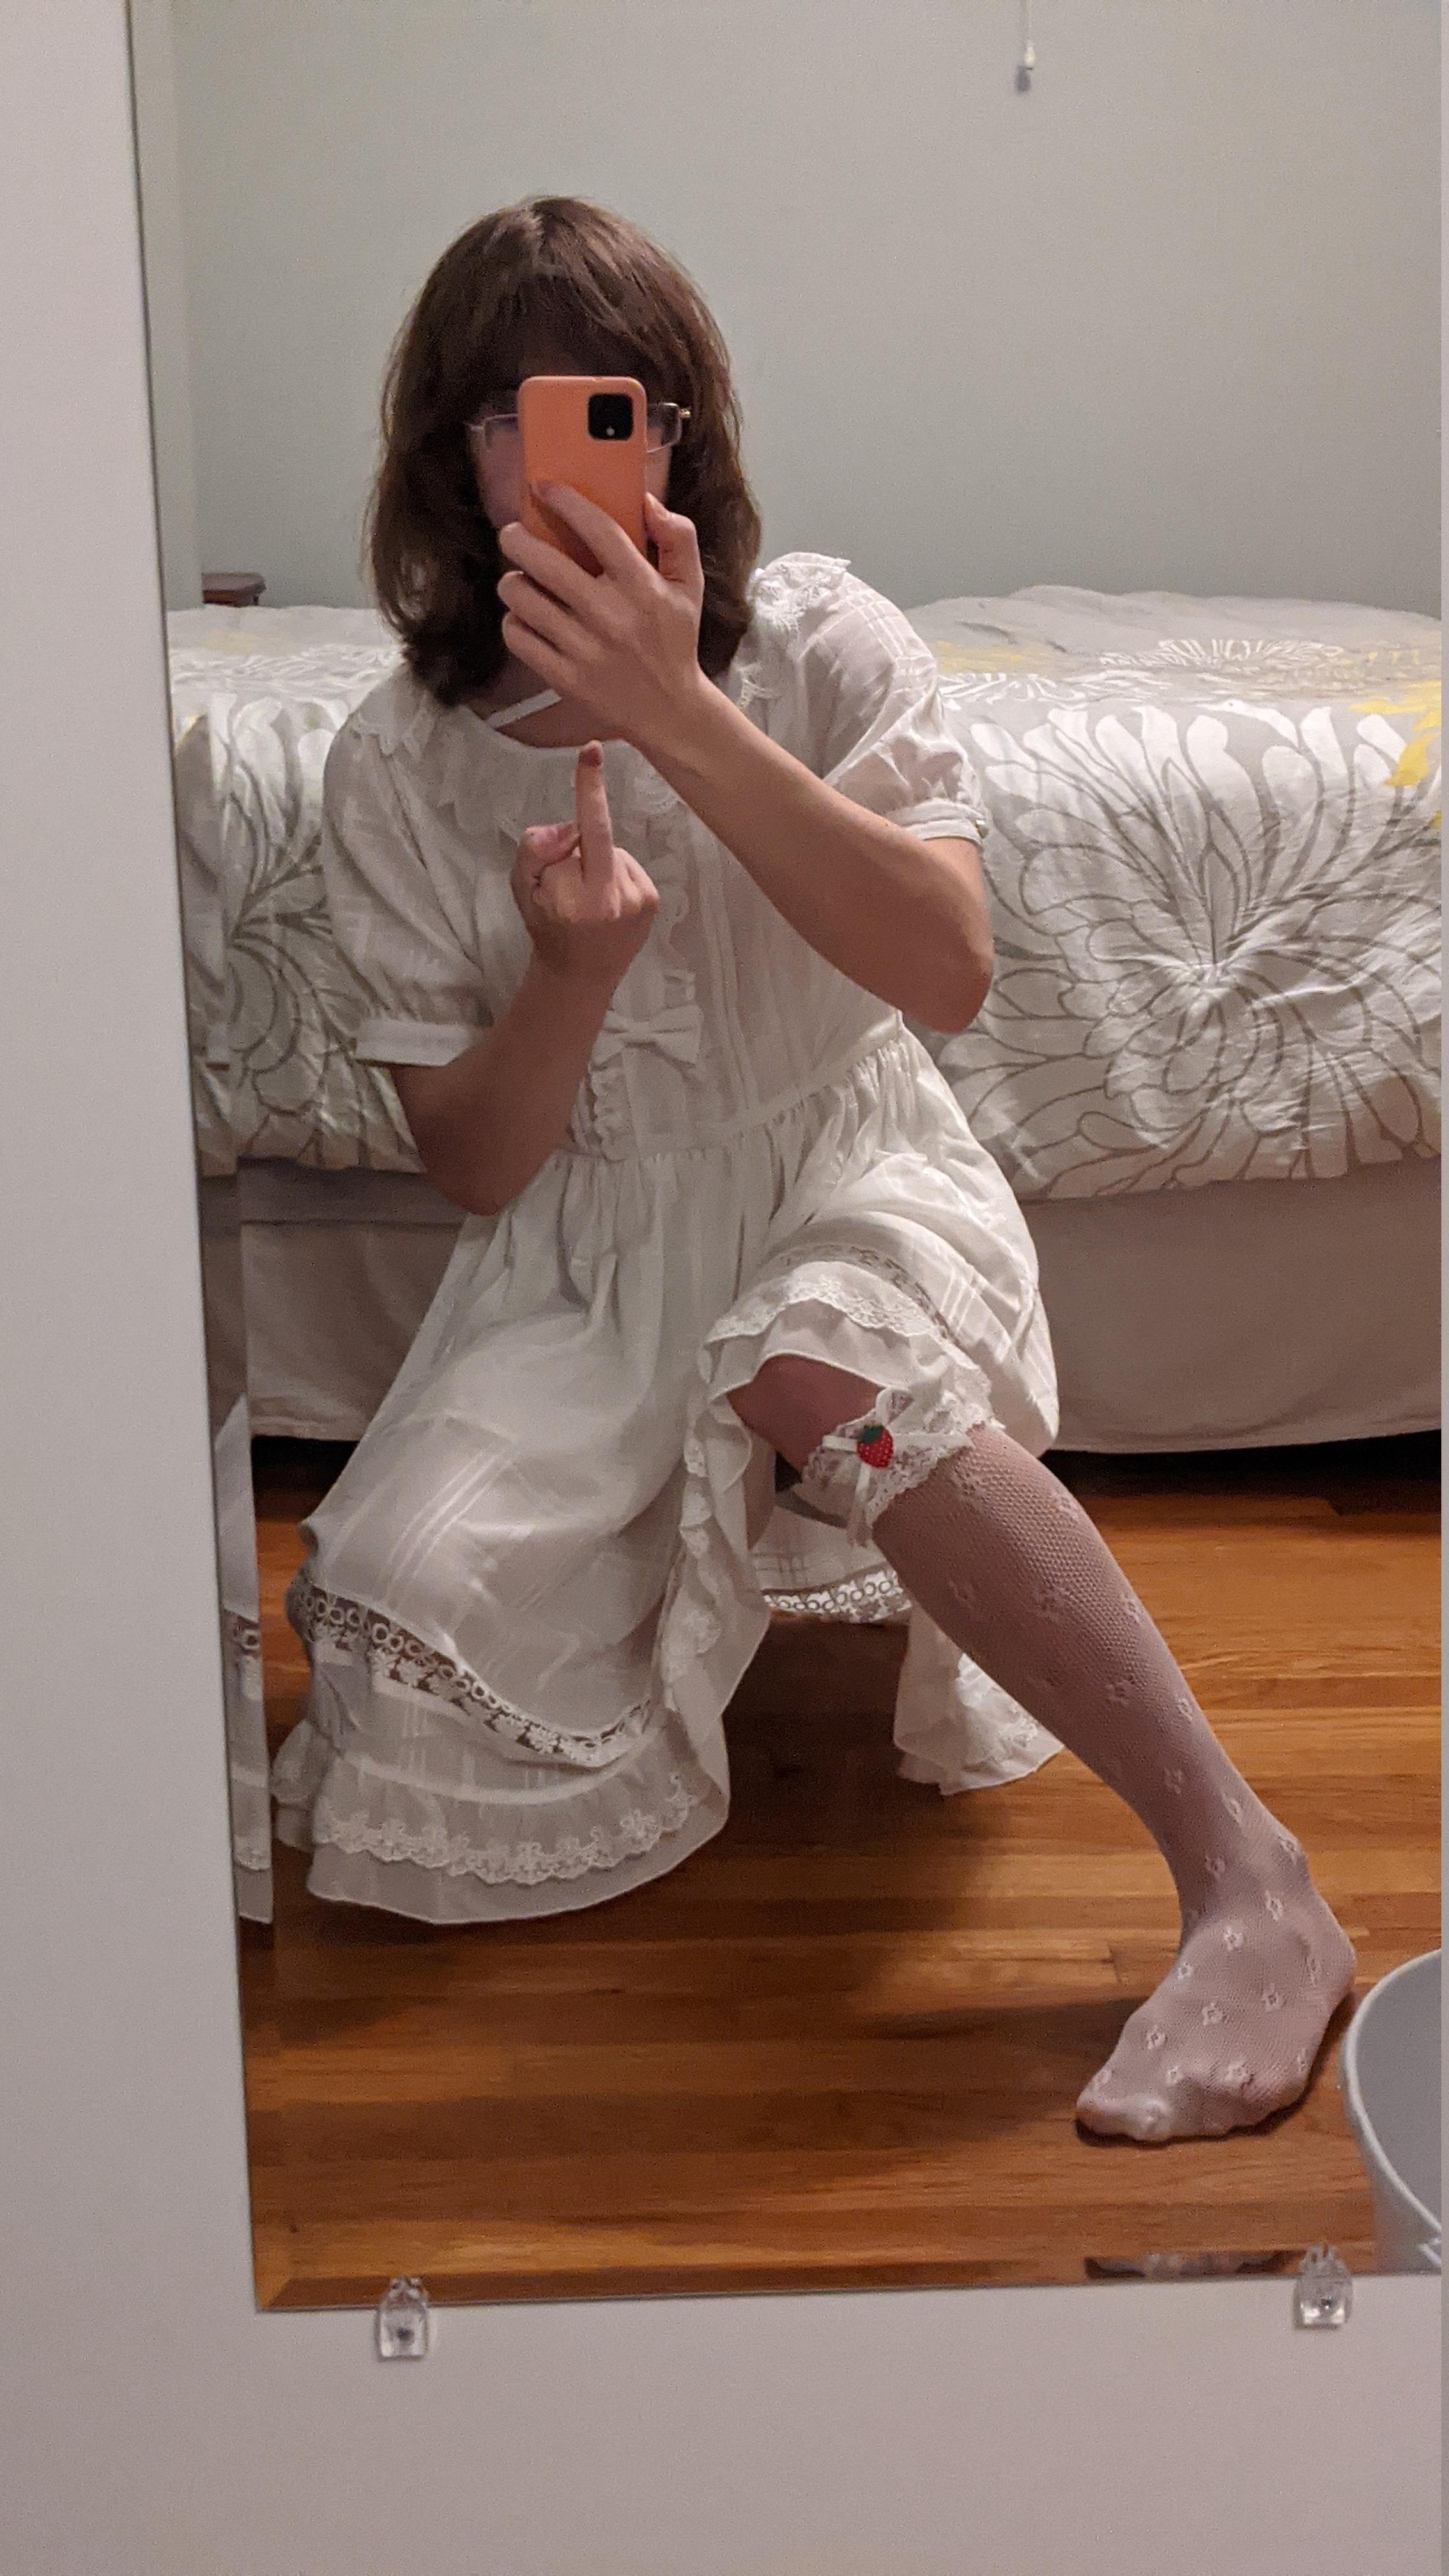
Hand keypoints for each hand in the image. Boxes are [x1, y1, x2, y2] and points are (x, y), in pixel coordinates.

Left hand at [497, 488, 708, 757]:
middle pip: (545, 563)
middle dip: (517, 540)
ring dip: (512, 582)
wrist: (669, 711)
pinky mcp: (564, 677)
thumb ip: (678, 538)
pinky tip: (524, 617)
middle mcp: (610, 616)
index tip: (543, 488)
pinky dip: (513, 622)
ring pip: (523, 600)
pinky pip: (518, 638)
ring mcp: (584, 649)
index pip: (598, 531)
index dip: (565, 502)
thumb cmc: (675, 641)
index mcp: (642, 588)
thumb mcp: (690, 586)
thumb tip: (646, 501)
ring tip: (517, 579)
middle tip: (512, 535)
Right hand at [510, 742, 658, 995]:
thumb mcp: (523, 889)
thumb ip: (536, 849)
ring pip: (612, 851)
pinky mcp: (653, 901)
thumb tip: (571, 827)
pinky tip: (606, 901)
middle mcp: (616, 899)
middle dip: (576, 848)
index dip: (589, 789)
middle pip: (594, 838)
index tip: (593, 752)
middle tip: (566, 886)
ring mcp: (640, 901)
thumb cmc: (546, 928)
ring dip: (596, 862)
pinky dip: (614, 873)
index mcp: (580, 898)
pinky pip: (627, 865)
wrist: (579, 975)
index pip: (586, 830)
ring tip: (587, 899)